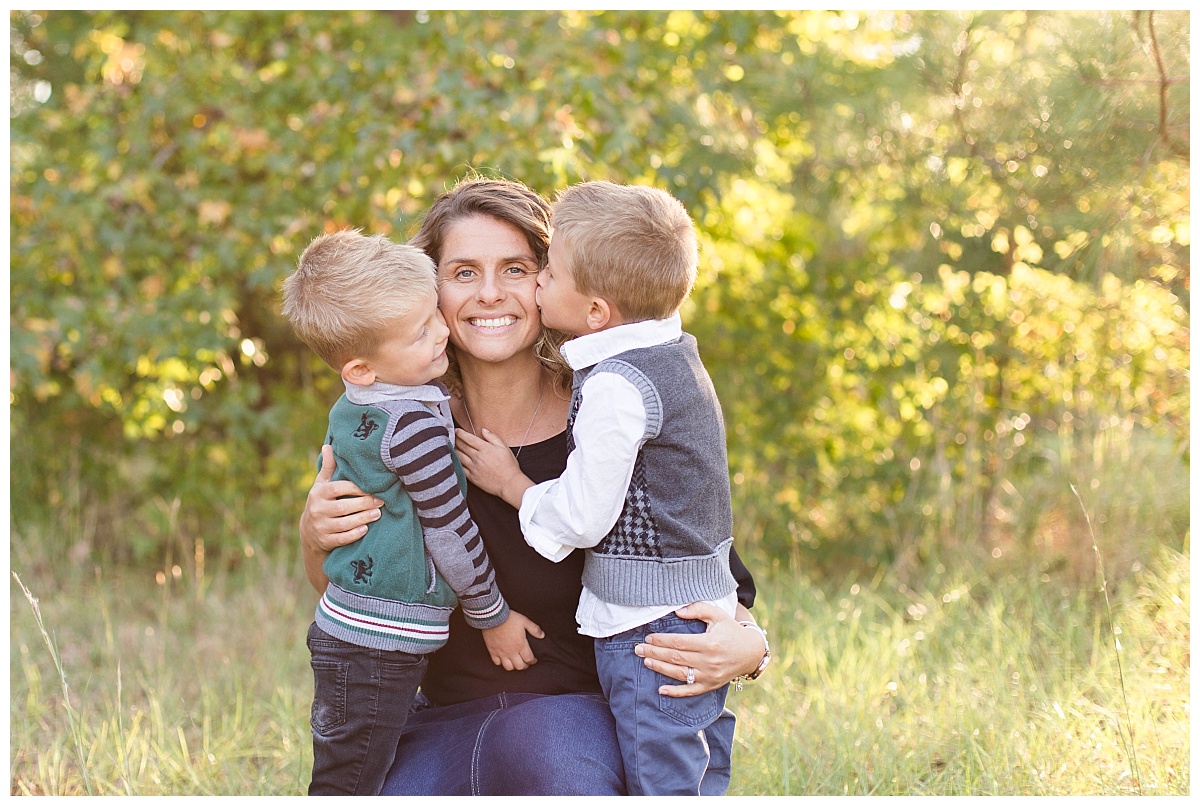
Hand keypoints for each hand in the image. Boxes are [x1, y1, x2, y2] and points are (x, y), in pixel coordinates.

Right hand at [299, 444, 383, 591]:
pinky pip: (341, 539)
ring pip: (344, 524)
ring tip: (378, 514)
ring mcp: (320, 527)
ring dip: (363, 518)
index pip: (338, 488)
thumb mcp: (322, 484)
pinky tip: (366, 529)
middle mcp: (317, 510)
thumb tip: (328, 445)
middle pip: (343, 507)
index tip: (373, 487)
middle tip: (382, 501)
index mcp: (318, 493)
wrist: (309, 532)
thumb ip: (329, 467)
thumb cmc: (323, 501)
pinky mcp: (325, 541)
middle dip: (364, 504)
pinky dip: (354, 534)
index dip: (356, 488)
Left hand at [455, 428, 532, 506]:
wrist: (509, 484)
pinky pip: (460, 468)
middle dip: (456, 440)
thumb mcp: (504, 448)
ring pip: (459, 456)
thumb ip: (493, 437)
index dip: (461, 433)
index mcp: (485, 449)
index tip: (457, 430)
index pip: (469, 438)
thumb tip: (483, 430)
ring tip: (451, 446)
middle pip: (462, 446)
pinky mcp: (472, 477)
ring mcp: (474, 468)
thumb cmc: (509, 466)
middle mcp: (477, 457)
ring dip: (454, 450)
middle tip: (452, 436)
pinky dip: (456, 462)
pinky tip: (455, 459)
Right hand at [481, 610, 544, 670]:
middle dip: (524, 666)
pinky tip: (503, 659)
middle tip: (526, 663)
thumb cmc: (509, 618)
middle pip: (520, 666)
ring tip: (515, 663)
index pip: (529, 659)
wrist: (493, 617)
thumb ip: (534, 629)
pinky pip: (497, 663)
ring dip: (513, 667)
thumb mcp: (525, 621)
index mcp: (520, 645)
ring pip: (509, 667)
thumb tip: (542, 636)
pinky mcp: (492, 651)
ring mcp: (501, 652)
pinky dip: (501, 663)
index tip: (534, 660)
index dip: (533, 661)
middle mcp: (511, 651)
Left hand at [634, 602, 766, 697]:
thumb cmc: (731, 630)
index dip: (662, 640)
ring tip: (645, 661)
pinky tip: (661, 690)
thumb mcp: (718, 615)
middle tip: (638, 649)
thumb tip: (677, 611)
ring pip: (679, 674)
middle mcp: (708, 661)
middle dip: (655, 653)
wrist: (751, 652)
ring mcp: (709, 676)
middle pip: (676, 658)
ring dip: (660, 669)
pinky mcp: (710, 686)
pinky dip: (675, 692)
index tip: (649, 637)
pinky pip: (690, 691)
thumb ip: (698, 609)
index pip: (679, 642)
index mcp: (709, 643)